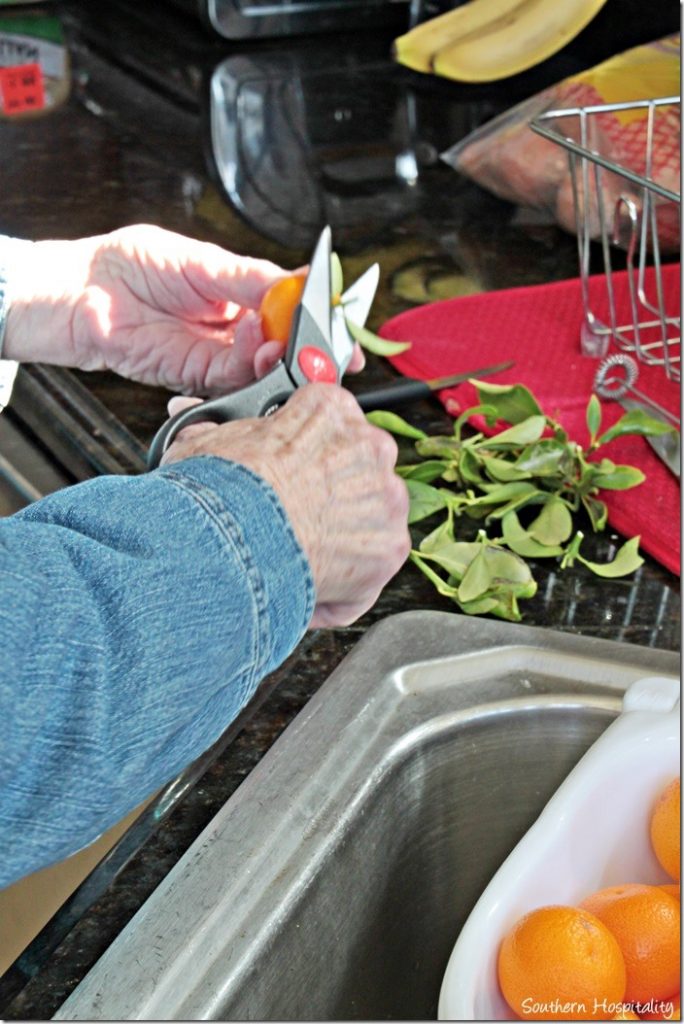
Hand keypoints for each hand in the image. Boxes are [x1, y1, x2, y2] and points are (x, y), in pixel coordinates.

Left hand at [5, 224, 362, 393]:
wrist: (79, 294)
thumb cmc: (129, 265)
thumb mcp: (200, 260)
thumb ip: (250, 278)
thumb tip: (298, 282)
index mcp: (240, 292)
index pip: (293, 308)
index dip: (321, 320)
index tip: (345, 328)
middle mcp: (233, 327)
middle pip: (286, 344)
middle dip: (312, 350)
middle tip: (331, 353)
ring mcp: (215, 355)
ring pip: (265, 367)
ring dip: (283, 361)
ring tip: (289, 348)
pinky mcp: (195, 378)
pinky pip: (235, 380)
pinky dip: (251, 369)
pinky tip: (255, 349)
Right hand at [162, 384, 410, 626]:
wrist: (234, 544)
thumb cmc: (222, 492)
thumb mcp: (207, 444)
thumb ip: (220, 434)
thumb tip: (195, 431)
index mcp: (329, 409)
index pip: (327, 419)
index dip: (304, 447)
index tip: (287, 465)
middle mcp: (369, 446)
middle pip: (355, 467)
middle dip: (328, 491)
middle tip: (290, 514)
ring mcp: (386, 497)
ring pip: (368, 516)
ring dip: (339, 536)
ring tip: (295, 554)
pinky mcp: (390, 546)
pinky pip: (369, 568)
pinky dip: (341, 586)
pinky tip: (305, 587)